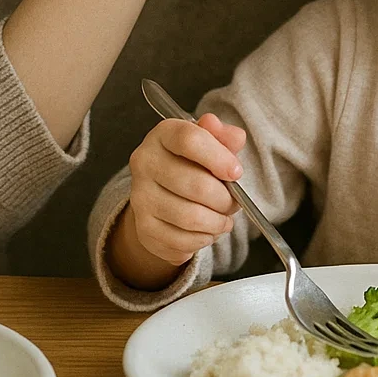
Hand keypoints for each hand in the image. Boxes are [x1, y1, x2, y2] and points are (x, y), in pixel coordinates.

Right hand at [126, 113, 247, 269]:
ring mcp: (141, 197)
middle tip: (234, 203)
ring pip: (191, 217)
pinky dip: (202, 240)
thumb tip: (236, 137)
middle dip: (225, 199)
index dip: (219, 158)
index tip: (236, 172)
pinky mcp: (143, 228)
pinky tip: (207, 231)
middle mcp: (145, 163)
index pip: (189, 140)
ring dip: (217, 223)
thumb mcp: (210, 143)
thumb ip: (225, 137)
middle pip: (196, 185)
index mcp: (163, 135)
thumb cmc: (192, 164)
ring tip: (224, 219)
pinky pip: (182, 241)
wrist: (161, 193)